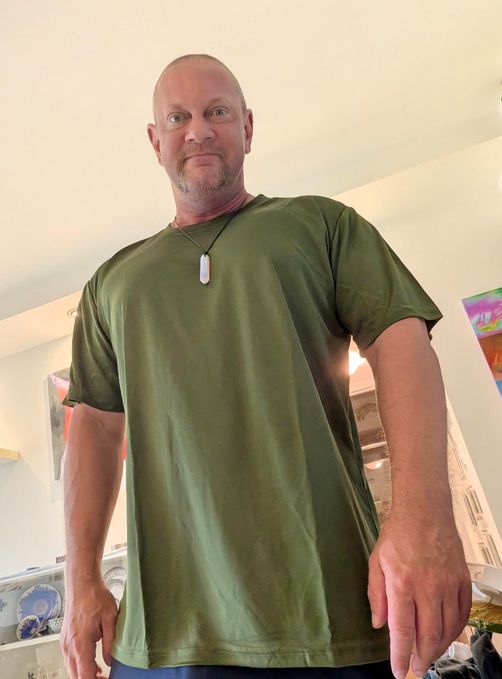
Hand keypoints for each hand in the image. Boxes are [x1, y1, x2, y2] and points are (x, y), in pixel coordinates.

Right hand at [60, 580, 117, 678]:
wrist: (82, 583)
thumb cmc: (95, 596)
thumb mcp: (111, 619)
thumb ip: (110, 643)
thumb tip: (110, 662)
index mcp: (80, 644)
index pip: (84, 676)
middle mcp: (69, 646)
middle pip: (76, 676)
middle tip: (105, 677)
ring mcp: (65, 643)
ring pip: (71, 669)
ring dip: (84, 674)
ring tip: (101, 672)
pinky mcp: (65, 639)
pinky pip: (70, 659)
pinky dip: (80, 665)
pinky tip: (92, 662)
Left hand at [367, 513, 471, 678]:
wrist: (425, 511)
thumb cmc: (398, 534)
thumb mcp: (376, 561)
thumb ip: (376, 595)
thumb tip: (379, 623)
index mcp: (402, 583)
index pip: (403, 630)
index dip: (401, 656)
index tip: (399, 672)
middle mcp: (427, 587)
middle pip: (428, 636)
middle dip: (421, 658)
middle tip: (415, 668)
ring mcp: (448, 584)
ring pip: (447, 629)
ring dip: (438, 648)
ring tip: (429, 656)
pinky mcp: (462, 581)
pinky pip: (462, 614)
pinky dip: (455, 631)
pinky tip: (446, 635)